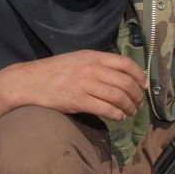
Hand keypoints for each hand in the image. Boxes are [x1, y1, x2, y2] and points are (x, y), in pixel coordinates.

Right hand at [0, 50, 146, 124]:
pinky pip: (106, 109)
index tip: (144, 85)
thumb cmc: (54, 71)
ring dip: (129, 107)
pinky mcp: (79, 101)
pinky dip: (117, 115)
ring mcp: (85, 84)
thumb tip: (120, 75)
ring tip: (130, 112)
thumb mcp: (77, 59)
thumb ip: (97, 64)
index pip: (125, 63)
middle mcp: (91, 68)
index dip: (139, 75)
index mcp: (92, 56)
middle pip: (125, 82)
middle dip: (137, 95)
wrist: (30, 82)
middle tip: (139, 103)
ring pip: (118, 97)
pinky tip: (119, 117)